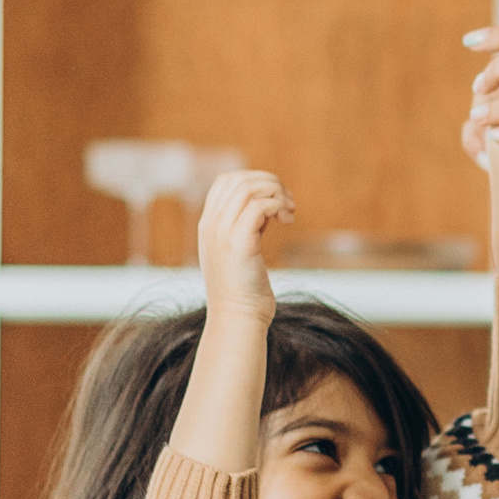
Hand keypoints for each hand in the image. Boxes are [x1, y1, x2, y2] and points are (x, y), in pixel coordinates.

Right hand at [196, 168, 292, 323]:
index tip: (275, 200)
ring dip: (276, 193)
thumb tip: (269, 205)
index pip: (226, 181)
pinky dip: (278, 206)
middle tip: (288, 203)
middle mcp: (211, 226)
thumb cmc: (244, 289)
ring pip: (248, 188)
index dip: (255, 180)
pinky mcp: (239, 244)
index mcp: (209, 225)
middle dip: (270, 182)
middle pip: (238, 179)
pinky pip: (259, 206)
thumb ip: (248, 226)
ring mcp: (222, 234)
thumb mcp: (241, 250)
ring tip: (289, 212)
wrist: (237, 319)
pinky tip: (287, 220)